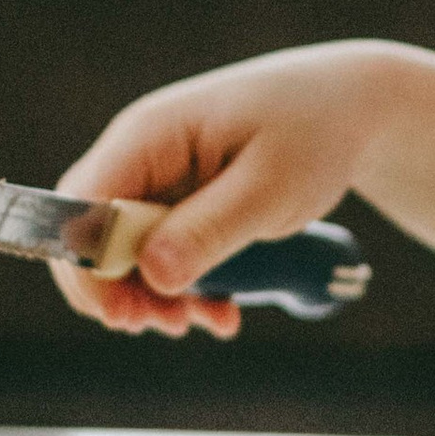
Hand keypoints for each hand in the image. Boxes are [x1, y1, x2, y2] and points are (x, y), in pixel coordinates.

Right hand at [49, 40, 404, 337]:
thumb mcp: (270, 186)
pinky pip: (164, 255)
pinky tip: (223, 313)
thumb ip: (211, 229)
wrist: (352, 108)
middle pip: (92, 234)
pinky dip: (187, 289)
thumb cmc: (314, 131)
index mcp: (149, 135)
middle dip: (119, 290)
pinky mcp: (184, 203)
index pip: (82, 204)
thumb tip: (153, 275)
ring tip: (202, 322)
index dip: (87, 266)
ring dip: (155, 298)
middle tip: (166, 327)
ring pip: (127, 253)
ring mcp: (161, 180)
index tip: (121, 315)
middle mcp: (142, 155)